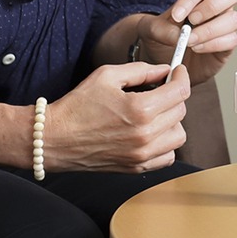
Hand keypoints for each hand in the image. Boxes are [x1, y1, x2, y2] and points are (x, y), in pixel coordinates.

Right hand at [45, 63, 189, 172]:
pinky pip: (168, 156)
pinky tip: (150, 133)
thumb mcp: (107, 76)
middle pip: (181, 111)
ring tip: (155, 113)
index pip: (180, 91)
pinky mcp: (136, 167)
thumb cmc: (77, 106)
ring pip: (179, 135)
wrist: (55, 138)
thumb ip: (141, 70)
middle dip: (173, 96)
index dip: (181, 77)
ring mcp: (142, 154)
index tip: (177, 72)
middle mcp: (145, 135)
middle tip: (160, 90)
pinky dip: (165, 144)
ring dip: (172, 121)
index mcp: (140, 109)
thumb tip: (165, 70)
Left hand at [133, 0, 236, 83]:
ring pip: (233, 19)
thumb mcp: (152, 31)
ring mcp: (225, 25)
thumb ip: (161, 29)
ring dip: (209, 31)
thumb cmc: (165, 39)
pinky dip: (213, 45)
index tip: (176, 16)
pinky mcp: (228, 44)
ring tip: (190, 41)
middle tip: (192, 21)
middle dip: (211, 7)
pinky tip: (197, 49)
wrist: (169, 62)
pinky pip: (232, 40)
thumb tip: (179, 34)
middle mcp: (218, 7)